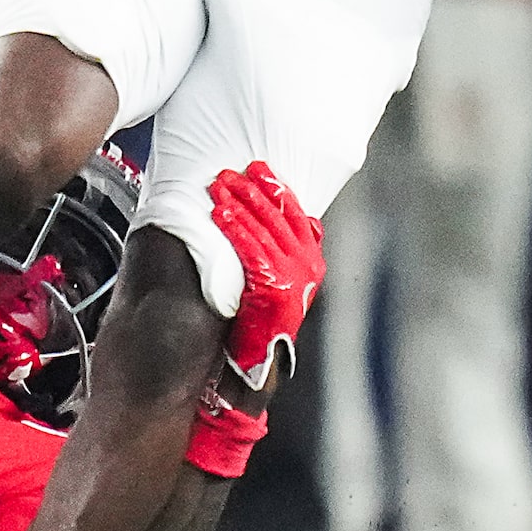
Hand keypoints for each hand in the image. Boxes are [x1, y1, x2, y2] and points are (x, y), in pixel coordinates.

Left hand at [209, 161, 323, 390]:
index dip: (276, 189)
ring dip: (240, 205)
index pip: (295, 213)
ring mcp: (294, 277)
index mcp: (311, 259)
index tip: (259, 170)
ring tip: (220, 188)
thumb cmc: (262, 318)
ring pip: (264, 230)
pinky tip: (221, 216)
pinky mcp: (275, 289)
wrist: (257, 361)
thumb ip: (284, 250)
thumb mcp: (280, 279)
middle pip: (278, 216)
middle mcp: (307, 265)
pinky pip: (253, 251)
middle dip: (253, 191)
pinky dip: (236, 230)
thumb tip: (285, 218)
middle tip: (231, 173)